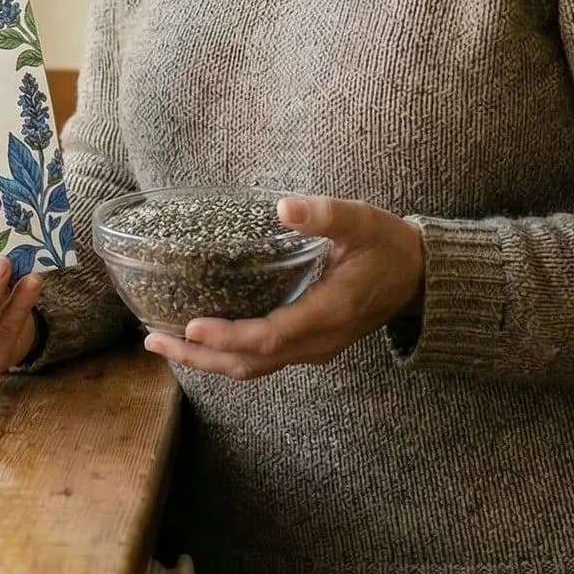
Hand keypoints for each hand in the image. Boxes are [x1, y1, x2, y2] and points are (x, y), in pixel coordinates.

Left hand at [144, 195, 423, 380]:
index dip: (229, 335)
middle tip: (154, 339)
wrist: (419, 278)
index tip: (191, 325)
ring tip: (164, 340)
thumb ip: (326, 214)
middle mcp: (317, 341)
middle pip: (251, 362)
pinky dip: (227, 354)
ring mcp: (314, 349)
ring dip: (208, 359)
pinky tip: (201, 337)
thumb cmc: (388, 245)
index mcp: (328, 312)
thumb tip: (284, 206)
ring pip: (254, 367)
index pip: (270, 336)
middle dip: (201, 355)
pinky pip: (262, 360)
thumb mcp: (362, 221)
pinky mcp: (309, 345)